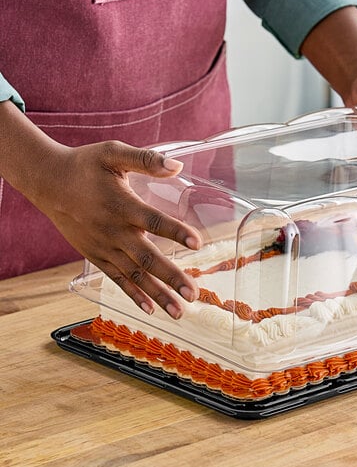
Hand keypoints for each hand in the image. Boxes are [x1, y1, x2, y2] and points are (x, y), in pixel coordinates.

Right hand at [0, 100, 199, 318]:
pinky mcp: (96, 256)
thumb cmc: (85, 165)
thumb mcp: (113, 153)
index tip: (197, 243)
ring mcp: (105, 247)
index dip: (175, 231)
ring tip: (179, 312)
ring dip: (158, 294)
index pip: (153, 221)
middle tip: (193, 294)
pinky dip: (134, 295)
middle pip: (146, 258)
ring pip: (135, 275)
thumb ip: (146, 159)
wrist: (48, 182)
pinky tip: (150, 310)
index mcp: (122, 205)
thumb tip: (177, 166)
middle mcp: (114, 231)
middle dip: (171, 277)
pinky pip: (118, 279)